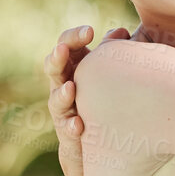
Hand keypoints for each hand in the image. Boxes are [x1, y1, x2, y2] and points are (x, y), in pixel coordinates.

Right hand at [44, 23, 131, 175]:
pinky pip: (66, 130)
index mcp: (73, 67)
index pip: (66, 45)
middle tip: (63, 49)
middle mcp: (63, 86)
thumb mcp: (107, 74)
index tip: (89, 31)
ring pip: (56, 99)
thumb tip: (120, 30)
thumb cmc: (104, 100)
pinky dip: (71, 126)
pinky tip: (78, 125)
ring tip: (70, 88)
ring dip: (61, 93)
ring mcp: (63, 111)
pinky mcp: (68, 134)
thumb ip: (111, 52)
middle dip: (58, 58)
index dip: (73, 37)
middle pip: (53, 67)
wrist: (98, 145)